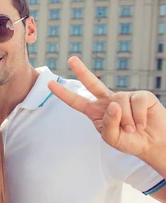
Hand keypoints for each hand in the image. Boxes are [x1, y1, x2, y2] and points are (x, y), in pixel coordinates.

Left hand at [48, 57, 165, 160]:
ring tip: (132, 129)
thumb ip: (108, 124)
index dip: (63, 94)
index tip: (49, 84)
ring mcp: (124, 96)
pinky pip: (136, 103)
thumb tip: (113, 104)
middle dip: (81, 71)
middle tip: (71, 59)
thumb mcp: (112, 138)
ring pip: (119, 103)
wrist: (152, 143)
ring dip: (127, 121)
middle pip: (92, 83)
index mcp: (96, 111)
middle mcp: (108, 101)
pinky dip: (139, 118)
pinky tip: (142, 124)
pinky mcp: (141, 96)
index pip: (76, 101)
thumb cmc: (129, 141)